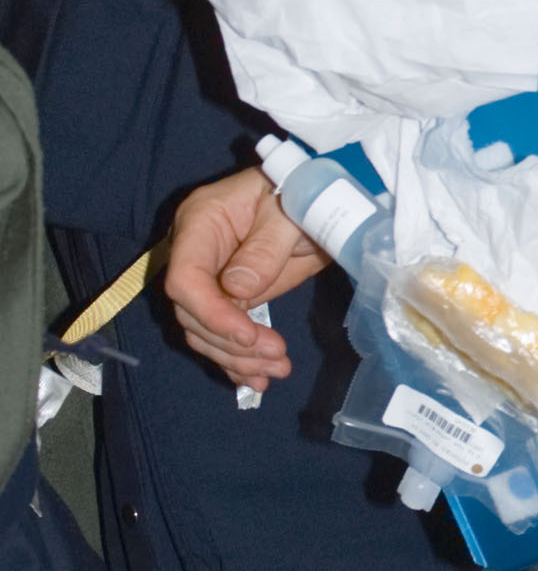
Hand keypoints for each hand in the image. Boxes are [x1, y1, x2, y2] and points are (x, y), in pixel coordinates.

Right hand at [163, 167, 328, 391]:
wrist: (319, 196)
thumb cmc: (301, 190)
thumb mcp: (289, 211)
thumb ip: (264, 248)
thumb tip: (238, 289)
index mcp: (199, 223)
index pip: (185, 279)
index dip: (211, 314)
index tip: (248, 337)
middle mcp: (196, 254)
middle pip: (192, 313)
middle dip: (230, 342)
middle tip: (276, 357)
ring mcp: (211, 278)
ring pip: (204, 331)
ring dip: (236, 358)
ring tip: (277, 371)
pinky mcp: (230, 297)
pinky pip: (222, 334)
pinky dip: (238, 360)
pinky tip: (257, 380)